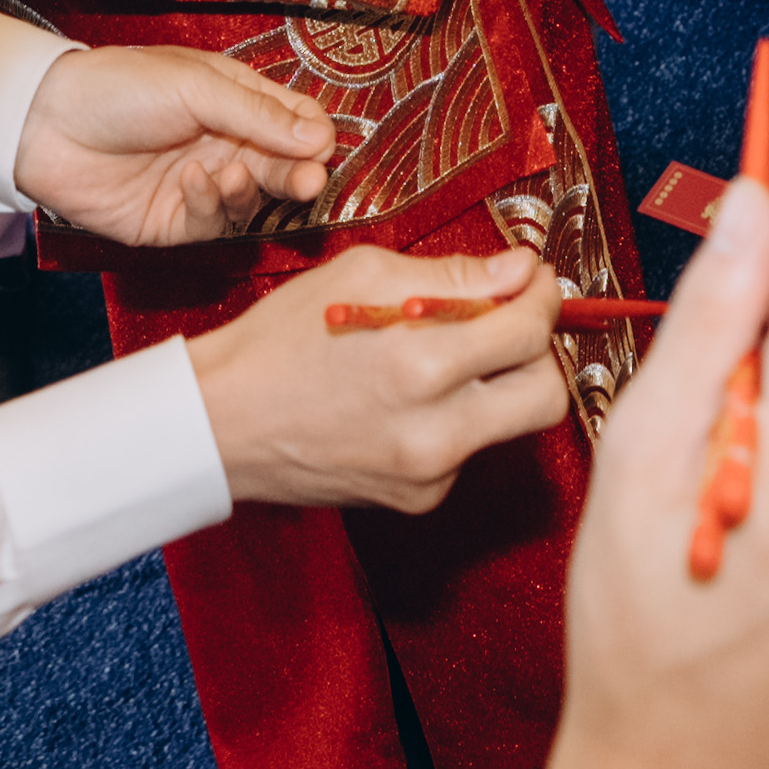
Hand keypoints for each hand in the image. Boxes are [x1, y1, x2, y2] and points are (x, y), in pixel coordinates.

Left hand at [9, 47, 336, 247]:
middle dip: (298, 175)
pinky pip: (210, 224)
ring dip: (251, 191)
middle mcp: (223, 144)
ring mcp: (199, 186)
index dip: (313, 137)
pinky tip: (191, 182)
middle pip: (281, 167)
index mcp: (233, 101)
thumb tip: (321, 137)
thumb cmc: (119, 87)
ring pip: (251, 202)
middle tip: (309, 181)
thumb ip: (258, 114)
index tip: (324, 147)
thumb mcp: (196, 87)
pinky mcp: (173, 222)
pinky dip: (208, 205)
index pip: (293, 123)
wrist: (46, 124)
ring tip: (234, 172)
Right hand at [186, 241, 569, 511]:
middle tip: (511, 321)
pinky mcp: (417, 499)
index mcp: (423, 363)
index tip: (533, 280)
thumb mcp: (365, 275)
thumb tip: (520, 269)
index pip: (530, 331)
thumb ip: (455, 274)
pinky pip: (468, 450)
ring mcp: (429, 473)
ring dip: (497, 385)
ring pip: (510, 425)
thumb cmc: (283, 338)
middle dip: (540, 351)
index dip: (543, 296)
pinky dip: (455, 419)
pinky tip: (407, 401)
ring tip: (446, 358)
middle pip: (546, 395)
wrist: (222, 421)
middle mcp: (436, 430)